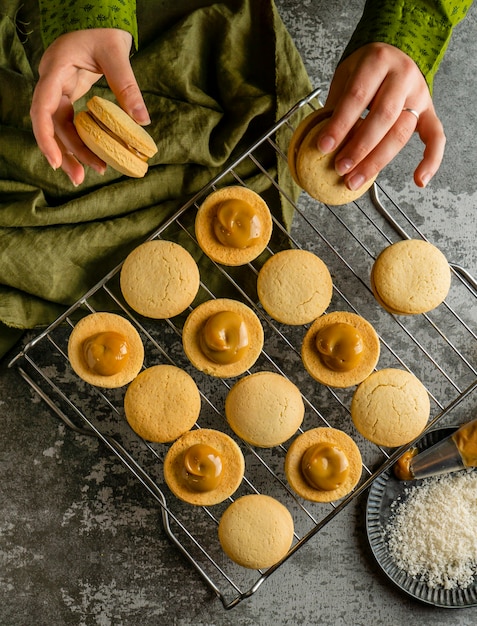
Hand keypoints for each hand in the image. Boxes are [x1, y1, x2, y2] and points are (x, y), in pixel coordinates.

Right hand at [30, 29, 149, 185]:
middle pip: (50, 124)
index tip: (55, 160)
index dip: (46, 136)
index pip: (42, 107)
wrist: (99, 21)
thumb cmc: (104, 31)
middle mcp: (52, 81)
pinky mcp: (70, 96)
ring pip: (59, 127)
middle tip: (78, 178)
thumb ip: (127, 86)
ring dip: (72, 152)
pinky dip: (79, 141)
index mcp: (56, 68)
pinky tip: (90, 158)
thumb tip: (143, 121)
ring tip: (86, 175)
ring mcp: (59, 90)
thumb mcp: (116, 53)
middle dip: (63, 152)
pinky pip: (70, 124)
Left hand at [316, 43, 445, 188]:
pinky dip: (432, 160)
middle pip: (382, 117)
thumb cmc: (365, 70)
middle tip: (340, 169)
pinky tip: (419, 181)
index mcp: (377, 61)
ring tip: (356, 180)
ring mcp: (419, 94)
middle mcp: (402, 75)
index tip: (323, 147)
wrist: (396, 51)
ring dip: (378, 161)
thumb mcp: (345, 76)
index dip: (340, 125)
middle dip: (359, 148)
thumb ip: (336, 106)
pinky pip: (436, 136)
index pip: (357, 97)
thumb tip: (320, 144)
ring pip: (402, 132)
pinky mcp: (429, 110)